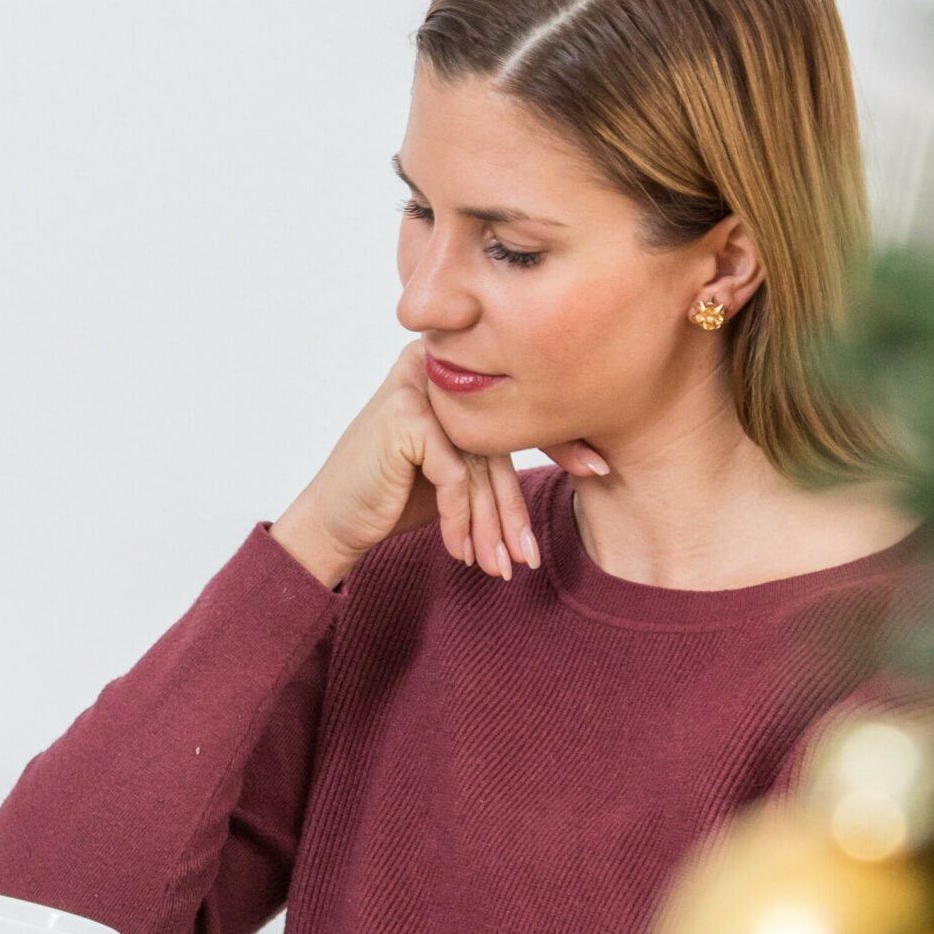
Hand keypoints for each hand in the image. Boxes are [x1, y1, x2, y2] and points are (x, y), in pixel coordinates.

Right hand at [270, 340, 608, 588]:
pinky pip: (455, 477)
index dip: (561, 439)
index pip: (518, 406)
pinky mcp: (406, 419)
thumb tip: (589, 454)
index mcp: (456, 368)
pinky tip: (461, 553)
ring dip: (493, 525)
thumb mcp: (460, 470)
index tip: (599, 468)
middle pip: (501, 440)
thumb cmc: (398, 495)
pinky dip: (460, 520)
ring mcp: (419, 387)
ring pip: (481, 463)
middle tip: (534, 553)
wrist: (334, 520)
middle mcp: (437, 367)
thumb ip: (498, 453)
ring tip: (505, 566)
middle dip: (518, 506)